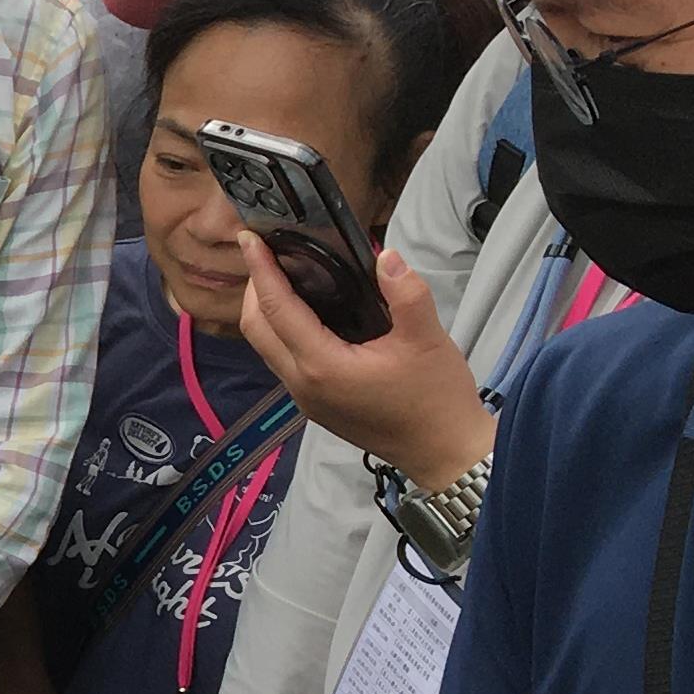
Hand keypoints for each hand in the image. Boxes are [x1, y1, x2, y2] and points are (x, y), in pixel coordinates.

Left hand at [233, 236, 492, 484]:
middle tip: (267, 254)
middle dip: (256, 289)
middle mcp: (302, 384)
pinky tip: (305, 314)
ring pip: (267, 347)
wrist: (444, 454)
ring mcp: (306, 399)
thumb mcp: (428, 339)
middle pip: (257, 329)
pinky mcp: (316, 406)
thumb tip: (385, 256)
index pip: (277, 309)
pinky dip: (282, 332)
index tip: (250, 239)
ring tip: (283, 277)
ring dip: (266, 312)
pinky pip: (284, 362)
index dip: (261, 270)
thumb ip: (406, 294)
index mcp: (322, 366)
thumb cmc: (437, 400)